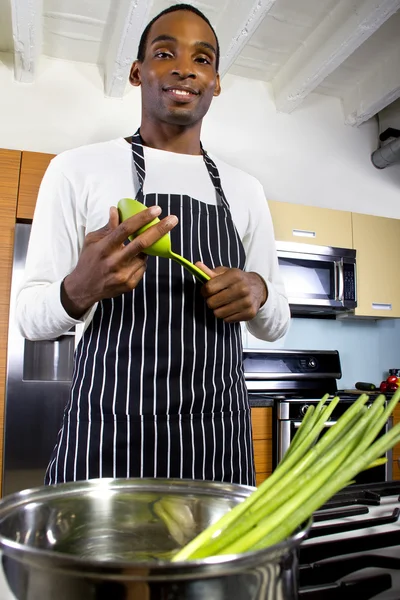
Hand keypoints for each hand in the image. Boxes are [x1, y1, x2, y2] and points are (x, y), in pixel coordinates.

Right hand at [62, 206, 177, 317]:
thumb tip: (116, 209)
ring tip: (135, 249)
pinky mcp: (129, 285)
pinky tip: (130, 262)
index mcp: (104, 247)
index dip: (142, 218)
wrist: (83, 288)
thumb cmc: (88, 260)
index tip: (156, 209)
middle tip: (173, 219)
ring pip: (144, 257)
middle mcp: (114, 262)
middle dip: (160, 229)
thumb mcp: (92, 240)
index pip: (126, 229)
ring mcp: (123, 275)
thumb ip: (108, 227)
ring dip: (145, 249)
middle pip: (142, 243)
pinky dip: (140, 262)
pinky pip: (142, 268)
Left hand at [196, 262, 267, 322]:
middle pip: (212, 303)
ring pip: (218, 313)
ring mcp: (247, 302)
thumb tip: (196, 265)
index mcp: (234, 275)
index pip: (209, 288)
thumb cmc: (237, 280)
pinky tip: (231, 308)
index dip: (204, 291)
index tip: (206, 291)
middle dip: (210, 301)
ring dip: (218, 310)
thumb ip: (210, 272)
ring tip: (223, 304)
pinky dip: (227, 316)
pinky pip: (227, 320)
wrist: (258, 288)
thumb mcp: (225, 273)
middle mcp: (242, 288)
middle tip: (215, 298)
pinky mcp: (250, 313)